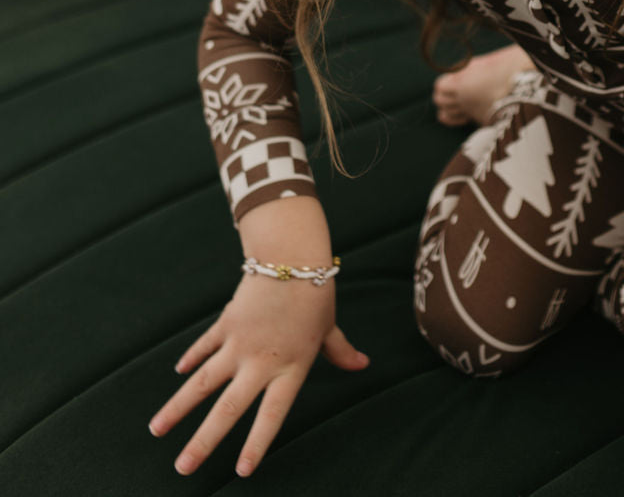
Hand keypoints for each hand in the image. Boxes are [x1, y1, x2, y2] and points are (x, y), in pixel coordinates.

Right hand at [149, 272, 368, 476]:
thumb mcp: (329, 326)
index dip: (257, 443)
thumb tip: (363, 364)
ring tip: (156, 430)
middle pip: (228, 409)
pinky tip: (177, 374)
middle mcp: (261, 361)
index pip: (271, 415)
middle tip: (183, 468)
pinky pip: (204, 347)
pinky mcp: (226, 323)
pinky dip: (190, 360)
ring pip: (203, 382)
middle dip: (203, 441)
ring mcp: (239, 342)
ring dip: (178, 407)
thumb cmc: (316, 292)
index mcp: (290, 367)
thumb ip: (340, 351)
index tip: (241, 472)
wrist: (291, 254)